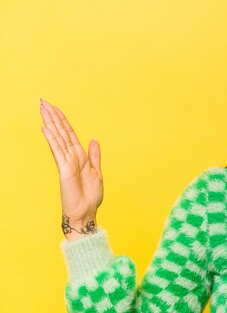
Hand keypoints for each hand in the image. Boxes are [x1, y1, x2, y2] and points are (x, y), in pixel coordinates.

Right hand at [39, 98, 102, 238]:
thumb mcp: (97, 171)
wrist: (86, 211)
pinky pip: (57, 151)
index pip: (69, 134)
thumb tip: (93, 139)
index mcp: (79, 156)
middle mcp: (70, 156)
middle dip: (53, 116)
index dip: (63, 120)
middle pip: (61, 132)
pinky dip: (52, 139)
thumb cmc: (90, 195)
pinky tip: (45, 128)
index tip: (54, 107)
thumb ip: (95, 155)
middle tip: (43, 101)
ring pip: (58, 137)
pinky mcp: (64, 169)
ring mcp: (66, 162)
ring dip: (51, 123)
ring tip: (43, 108)